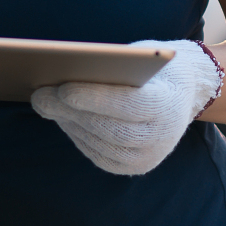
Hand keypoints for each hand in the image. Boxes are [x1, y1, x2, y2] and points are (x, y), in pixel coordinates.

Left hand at [30, 39, 221, 175]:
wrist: (187, 92)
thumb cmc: (155, 67)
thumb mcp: (141, 57)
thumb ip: (111, 67)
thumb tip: (63, 73)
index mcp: (169, 104)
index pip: (129, 105)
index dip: (95, 98)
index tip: (63, 88)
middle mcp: (162, 137)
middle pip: (108, 127)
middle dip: (70, 112)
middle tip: (39, 95)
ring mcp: (149, 157)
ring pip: (99, 143)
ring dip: (68, 123)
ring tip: (45, 104)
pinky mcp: (135, 167)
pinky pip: (98, 154)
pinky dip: (77, 136)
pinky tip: (62, 119)